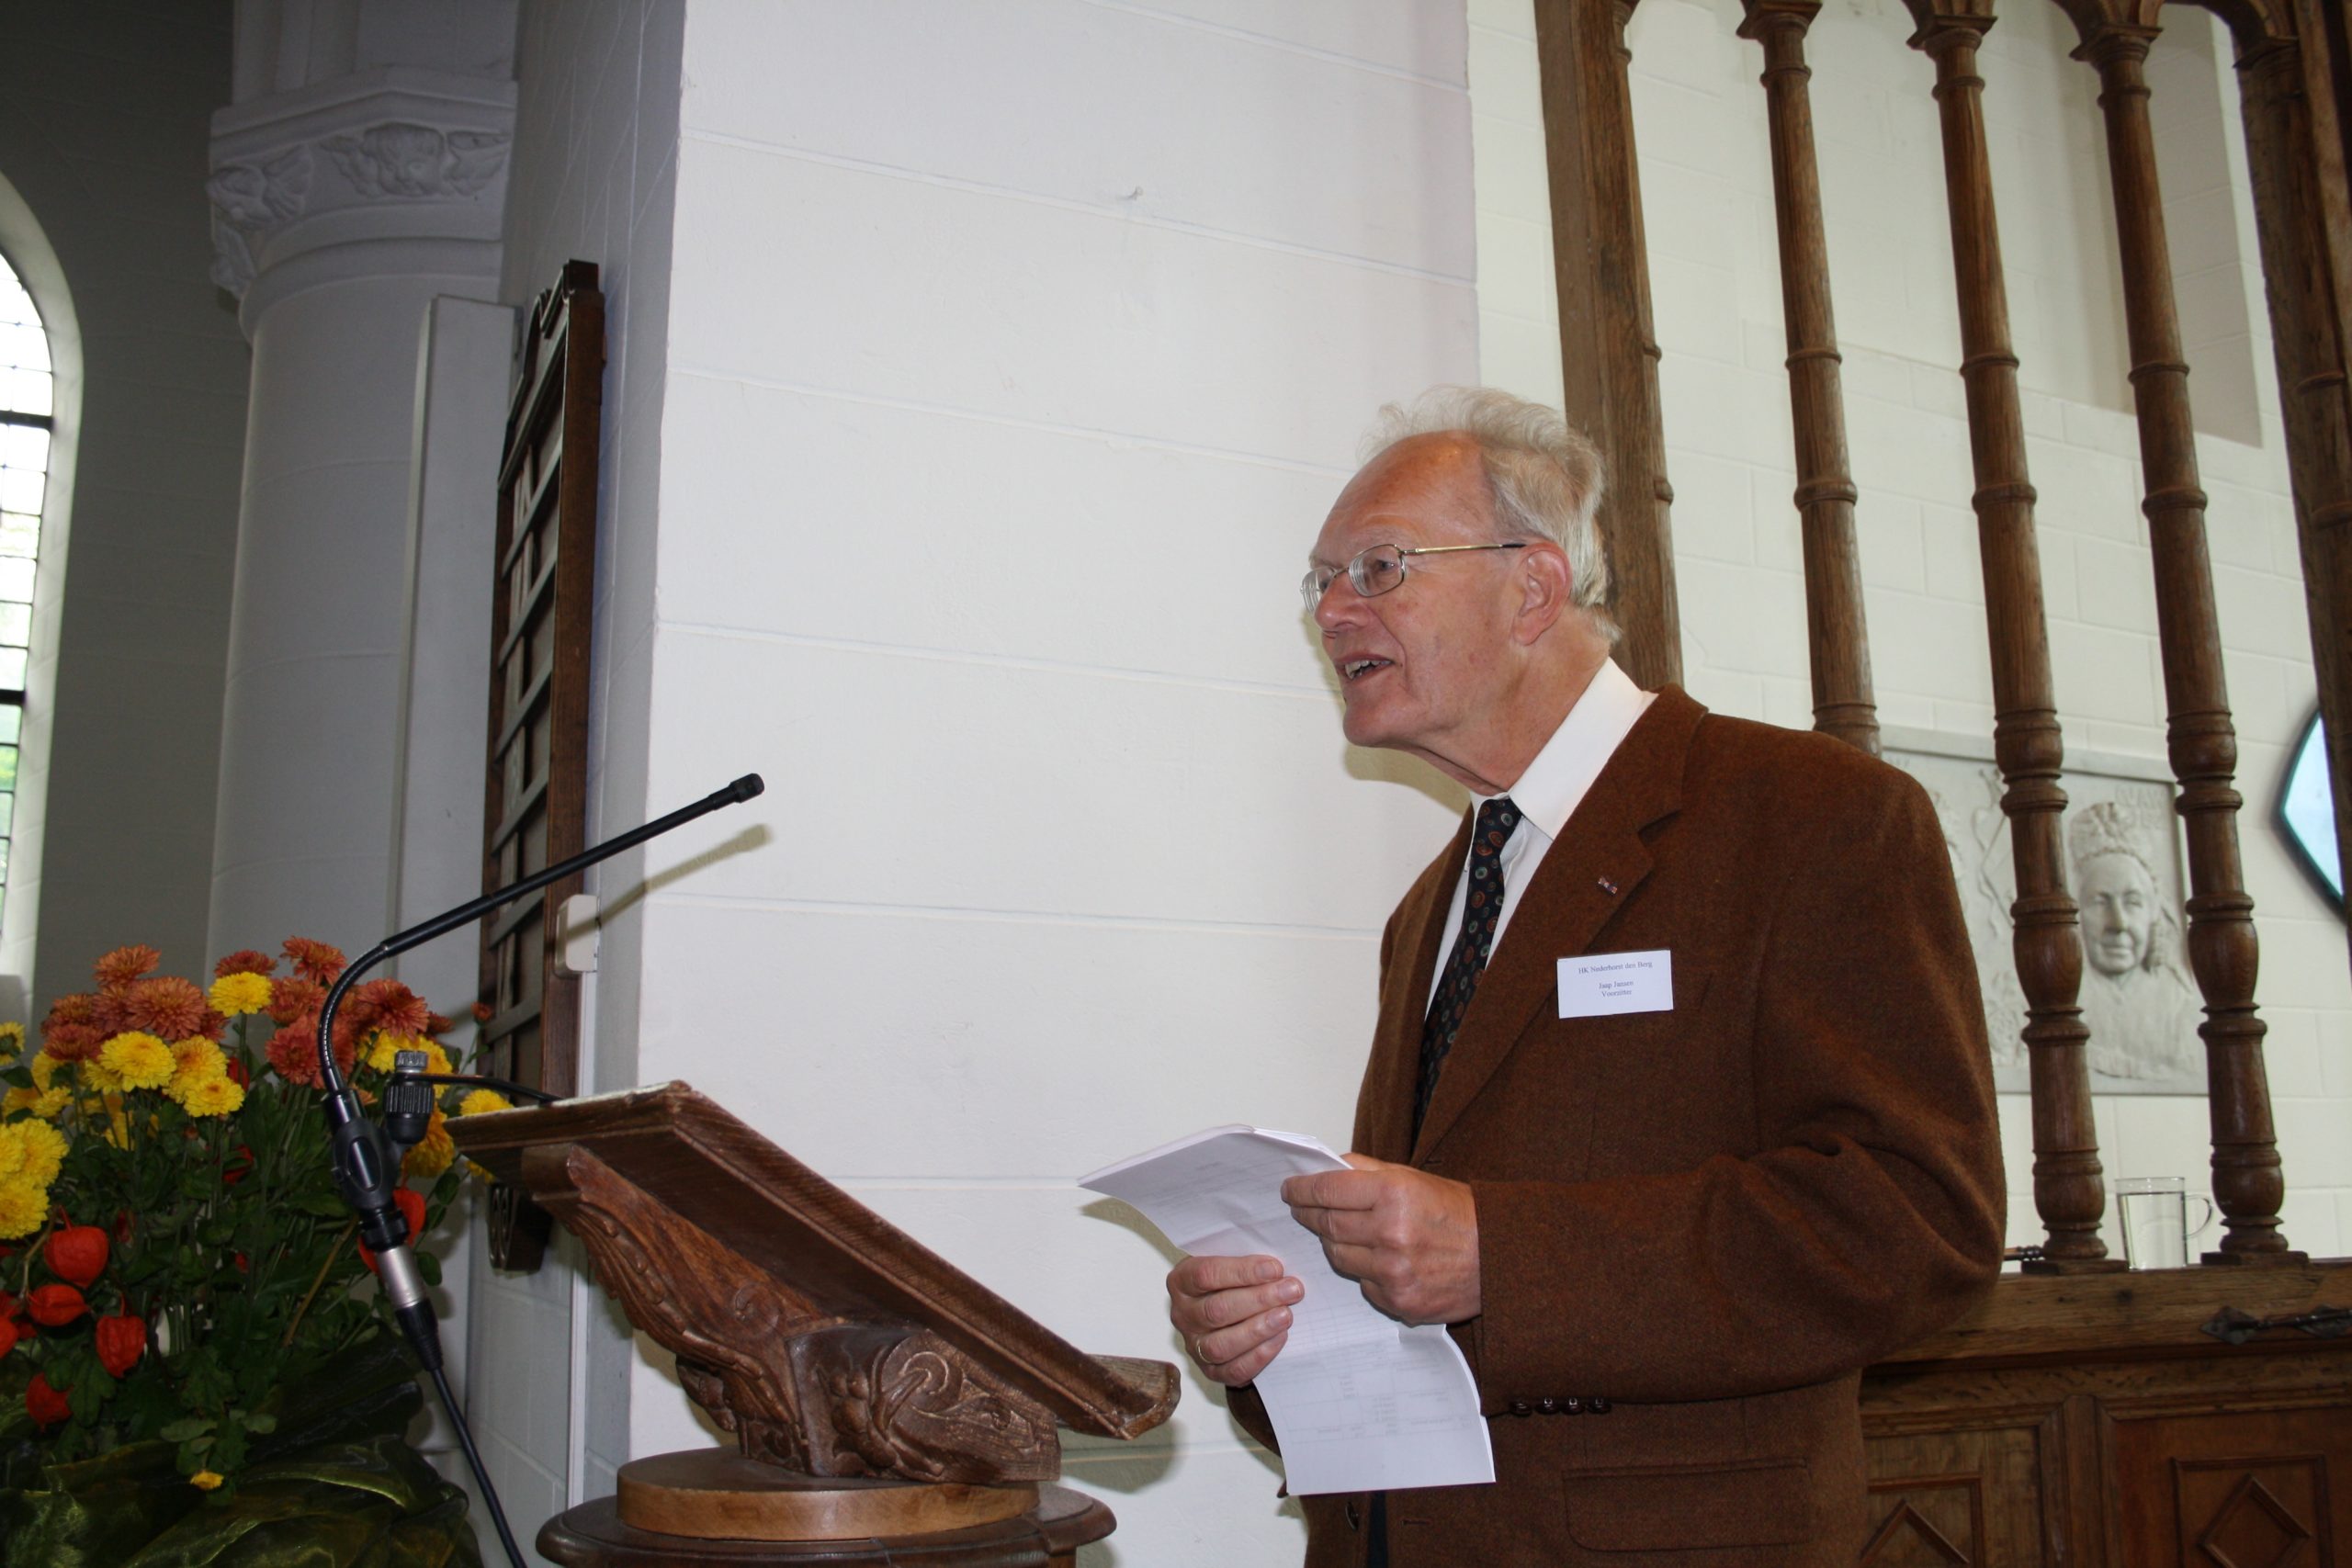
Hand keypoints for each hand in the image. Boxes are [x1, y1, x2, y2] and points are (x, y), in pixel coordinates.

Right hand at [1167, 1254, 1302, 1386]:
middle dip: (1259, 1300)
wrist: (1226, 1308)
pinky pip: (1233, 1369)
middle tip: (1291, 1290)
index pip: (1207, 1275)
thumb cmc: (1230, 1281)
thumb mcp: (1230, 1261)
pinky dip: (1258, 1356)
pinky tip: (1279, 1338)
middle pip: (1217, 1310)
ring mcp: (1194, 1345)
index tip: (1275, 1268)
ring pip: (1221, 1344)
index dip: (1242, 1272)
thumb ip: (1247, 1260)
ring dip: (1258, 1330)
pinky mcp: (1210, 1370)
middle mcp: (1183, 1315)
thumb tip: (1277, 1264)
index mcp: (1182, 1281)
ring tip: (1286, 1316)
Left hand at [1283, 1154, 1479, 1324]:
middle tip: (1302, 1209)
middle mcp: (1390, 1233)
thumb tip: (1328, 1168)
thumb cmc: (1459, 1214)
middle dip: (1309, 1215)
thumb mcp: (1415, 1178)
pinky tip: (1380, 1261)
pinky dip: (1364, 1272)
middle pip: (1327, 1224)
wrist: (1501, 1259)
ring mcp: (1393, 1272)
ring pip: (1338, 1256)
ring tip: (1344, 1233)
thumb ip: (1368, 1171)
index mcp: (1393, 1193)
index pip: (1327, 1190)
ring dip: (1335, 1243)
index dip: (1302, 1190)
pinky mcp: (1398, 1302)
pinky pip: (1362, 1284)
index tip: (1289, 1190)